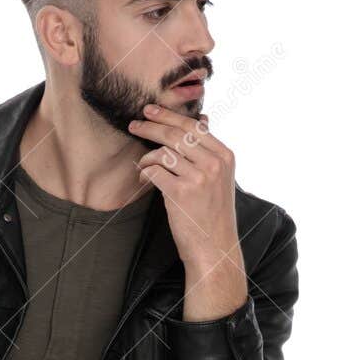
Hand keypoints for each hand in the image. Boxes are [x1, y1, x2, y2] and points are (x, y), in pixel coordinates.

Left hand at [129, 104, 245, 316]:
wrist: (214, 247)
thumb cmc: (213, 214)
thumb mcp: (221, 179)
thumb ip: (210, 152)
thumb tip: (202, 120)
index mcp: (225, 156)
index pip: (194, 126)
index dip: (169, 116)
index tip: (151, 111)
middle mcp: (214, 164)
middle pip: (176, 134)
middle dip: (151, 126)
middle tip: (134, 123)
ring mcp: (198, 178)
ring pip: (163, 153)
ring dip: (146, 156)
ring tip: (141, 164)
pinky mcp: (181, 193)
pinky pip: (154, 171)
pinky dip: (144, 172)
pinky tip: (143, 177)